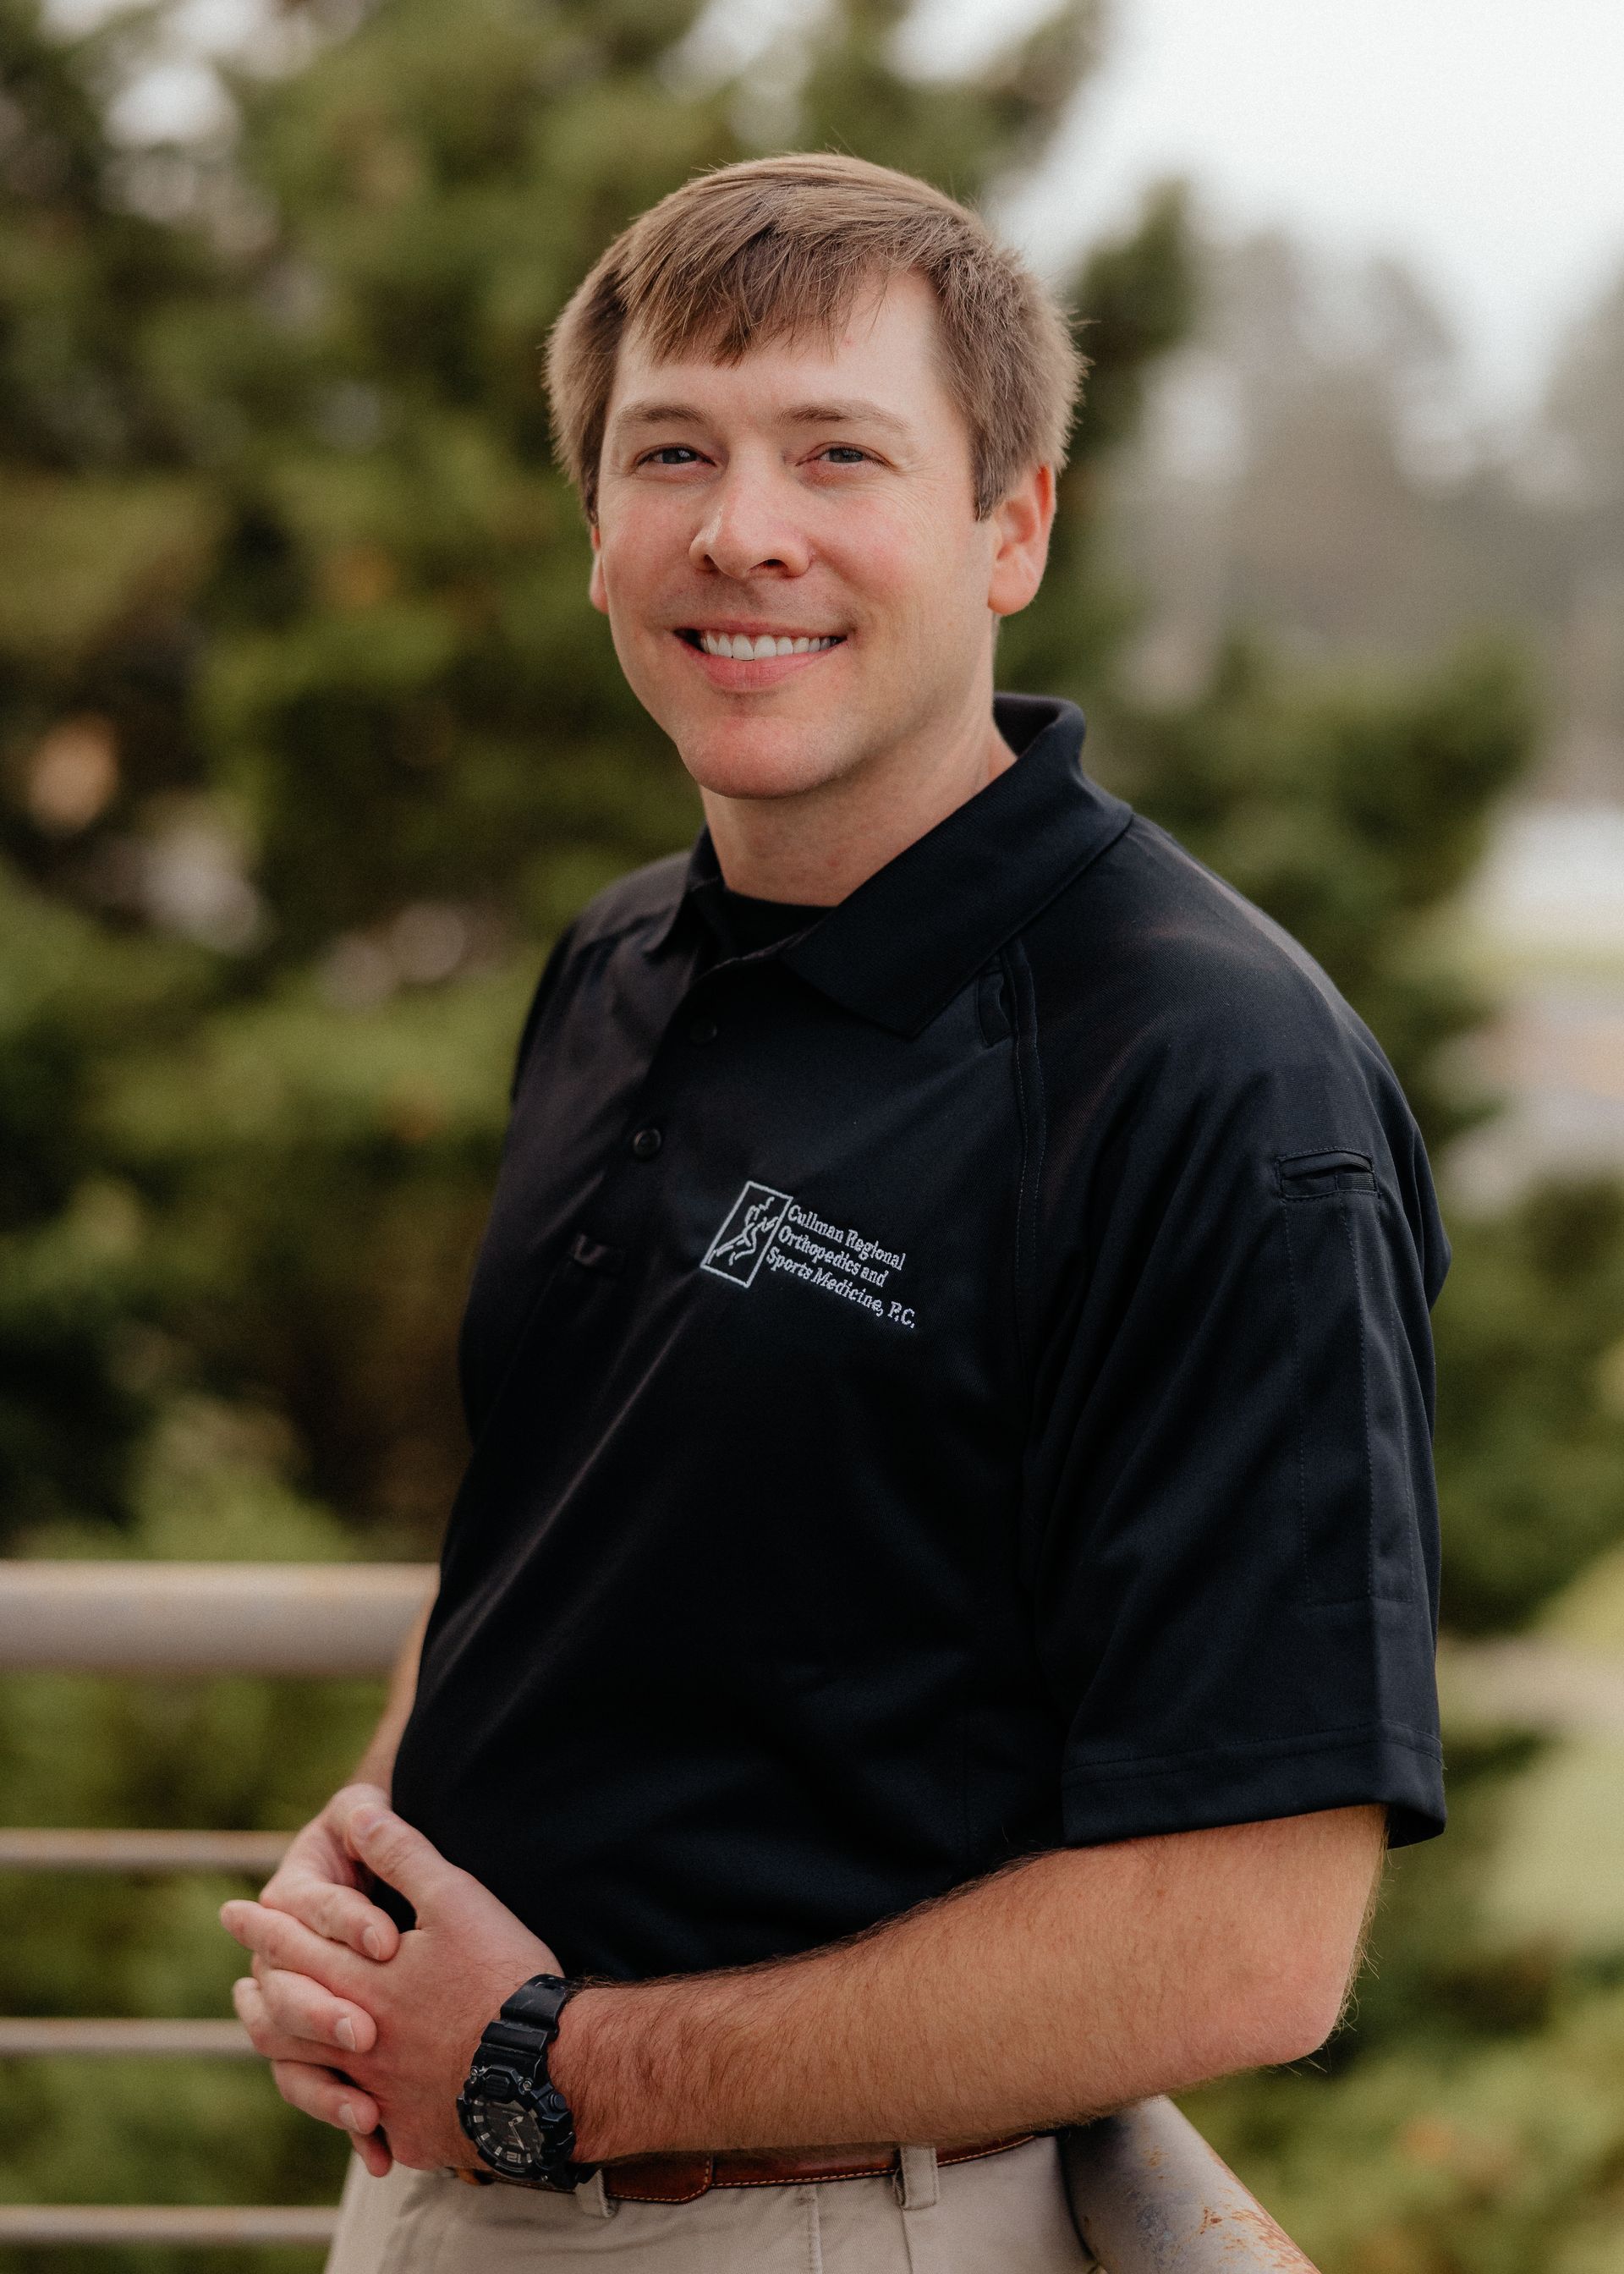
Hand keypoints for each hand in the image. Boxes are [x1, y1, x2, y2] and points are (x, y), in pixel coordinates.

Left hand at [223, 1802, 558, 2172]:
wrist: (546, 2065)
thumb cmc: (501, 1974)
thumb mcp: (455, 1899)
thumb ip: (402, 1856)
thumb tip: (359, 1816)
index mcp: (365, 1982)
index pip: (296, 1948)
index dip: (265, 1926)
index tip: (233, 1913)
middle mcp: (359, 2043)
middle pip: (288, 2019)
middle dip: (264, 1993)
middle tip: (243, 1985)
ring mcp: (382, 2094)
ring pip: (312, 2076)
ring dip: (290, 2052)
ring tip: (276, 2041)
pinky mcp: (412, 2132)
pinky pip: (367, 2125)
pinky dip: (349, 2111)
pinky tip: (353, 2110)